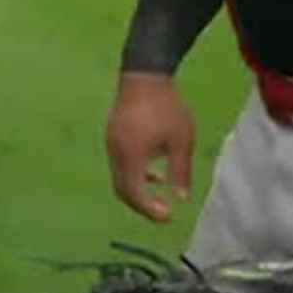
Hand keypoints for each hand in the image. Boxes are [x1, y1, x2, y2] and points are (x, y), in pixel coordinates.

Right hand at [106, 72, 196, 222]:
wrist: (144, 76)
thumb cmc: (166, 108)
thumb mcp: (182, 141)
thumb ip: (180, 171)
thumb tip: (180, 197)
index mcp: (131, 155)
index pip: (134, 193)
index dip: (149, 209)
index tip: (169, 216)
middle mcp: (115, 152)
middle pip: (122, 189)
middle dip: (142, 205)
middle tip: (163, 212)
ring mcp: (111, 143)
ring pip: (120, 177)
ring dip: (138, 190)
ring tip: (161, 194)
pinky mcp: (113, 137)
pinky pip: (120, 165)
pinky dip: (134, 176)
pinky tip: (153, 172)